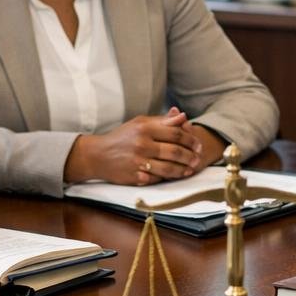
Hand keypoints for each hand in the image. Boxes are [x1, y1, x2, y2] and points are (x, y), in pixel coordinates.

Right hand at [65, 107, 206, 184]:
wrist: (97, 155)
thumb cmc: (122, 137)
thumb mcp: (140, 123)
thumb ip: (162, 121)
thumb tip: (182, 115)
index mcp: (145, 128)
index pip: (175, 133)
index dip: (190, 140)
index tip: (198, 145)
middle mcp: (142, 144)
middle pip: (174, 151)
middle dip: (190, 156)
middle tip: (198, 159)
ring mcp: (138, 162)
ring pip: (168, 168)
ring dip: (183, 170)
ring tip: (190, 170)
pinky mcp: (134, 176)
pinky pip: (156, 179)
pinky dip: (168, 179)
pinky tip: (176, 177)